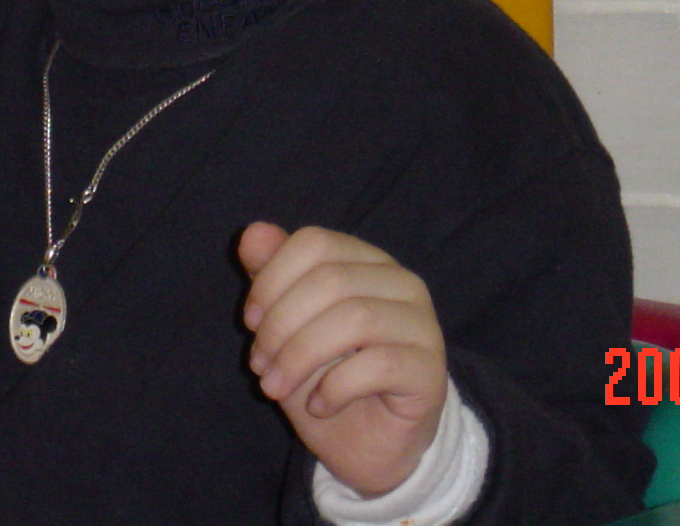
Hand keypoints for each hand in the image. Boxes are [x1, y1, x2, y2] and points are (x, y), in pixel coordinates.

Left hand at [239, 222, 448, 497]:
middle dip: (280, 326)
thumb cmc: (326, 377)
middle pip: (330, 280)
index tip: (250, 323)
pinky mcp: (429, 370)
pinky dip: (334, 387)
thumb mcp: (286, 327)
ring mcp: (421, 324)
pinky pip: (378, 364)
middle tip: (259, 365)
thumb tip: (252, 232)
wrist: (366, 446)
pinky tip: (319, 406)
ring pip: (354, 319)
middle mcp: (401, 282)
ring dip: (299, 357)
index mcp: (366, 260)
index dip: (271, 280)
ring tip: (276, 387)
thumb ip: (271, 277)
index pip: (315, 243)